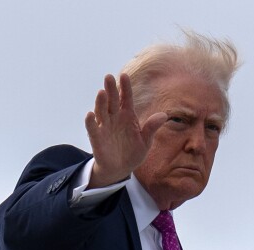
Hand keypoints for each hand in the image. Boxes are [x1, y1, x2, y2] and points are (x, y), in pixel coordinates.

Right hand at [84, 73, 166, 187]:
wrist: (120, 169)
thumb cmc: (133, 153)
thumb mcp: (145, 141)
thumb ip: (151, 128)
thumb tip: (164, 115)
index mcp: (128, 115)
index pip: (126, 98)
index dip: (125, 87)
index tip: (124, 75)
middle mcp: (115, 117)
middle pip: (112, 100)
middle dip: (111, 89)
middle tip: (108, 77)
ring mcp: (104, 126)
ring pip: (102, 111)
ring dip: (101, 102)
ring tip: (102, 93)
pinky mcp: (96, 138)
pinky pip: (93, 128)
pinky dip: (91, 122)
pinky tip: (90, 114)